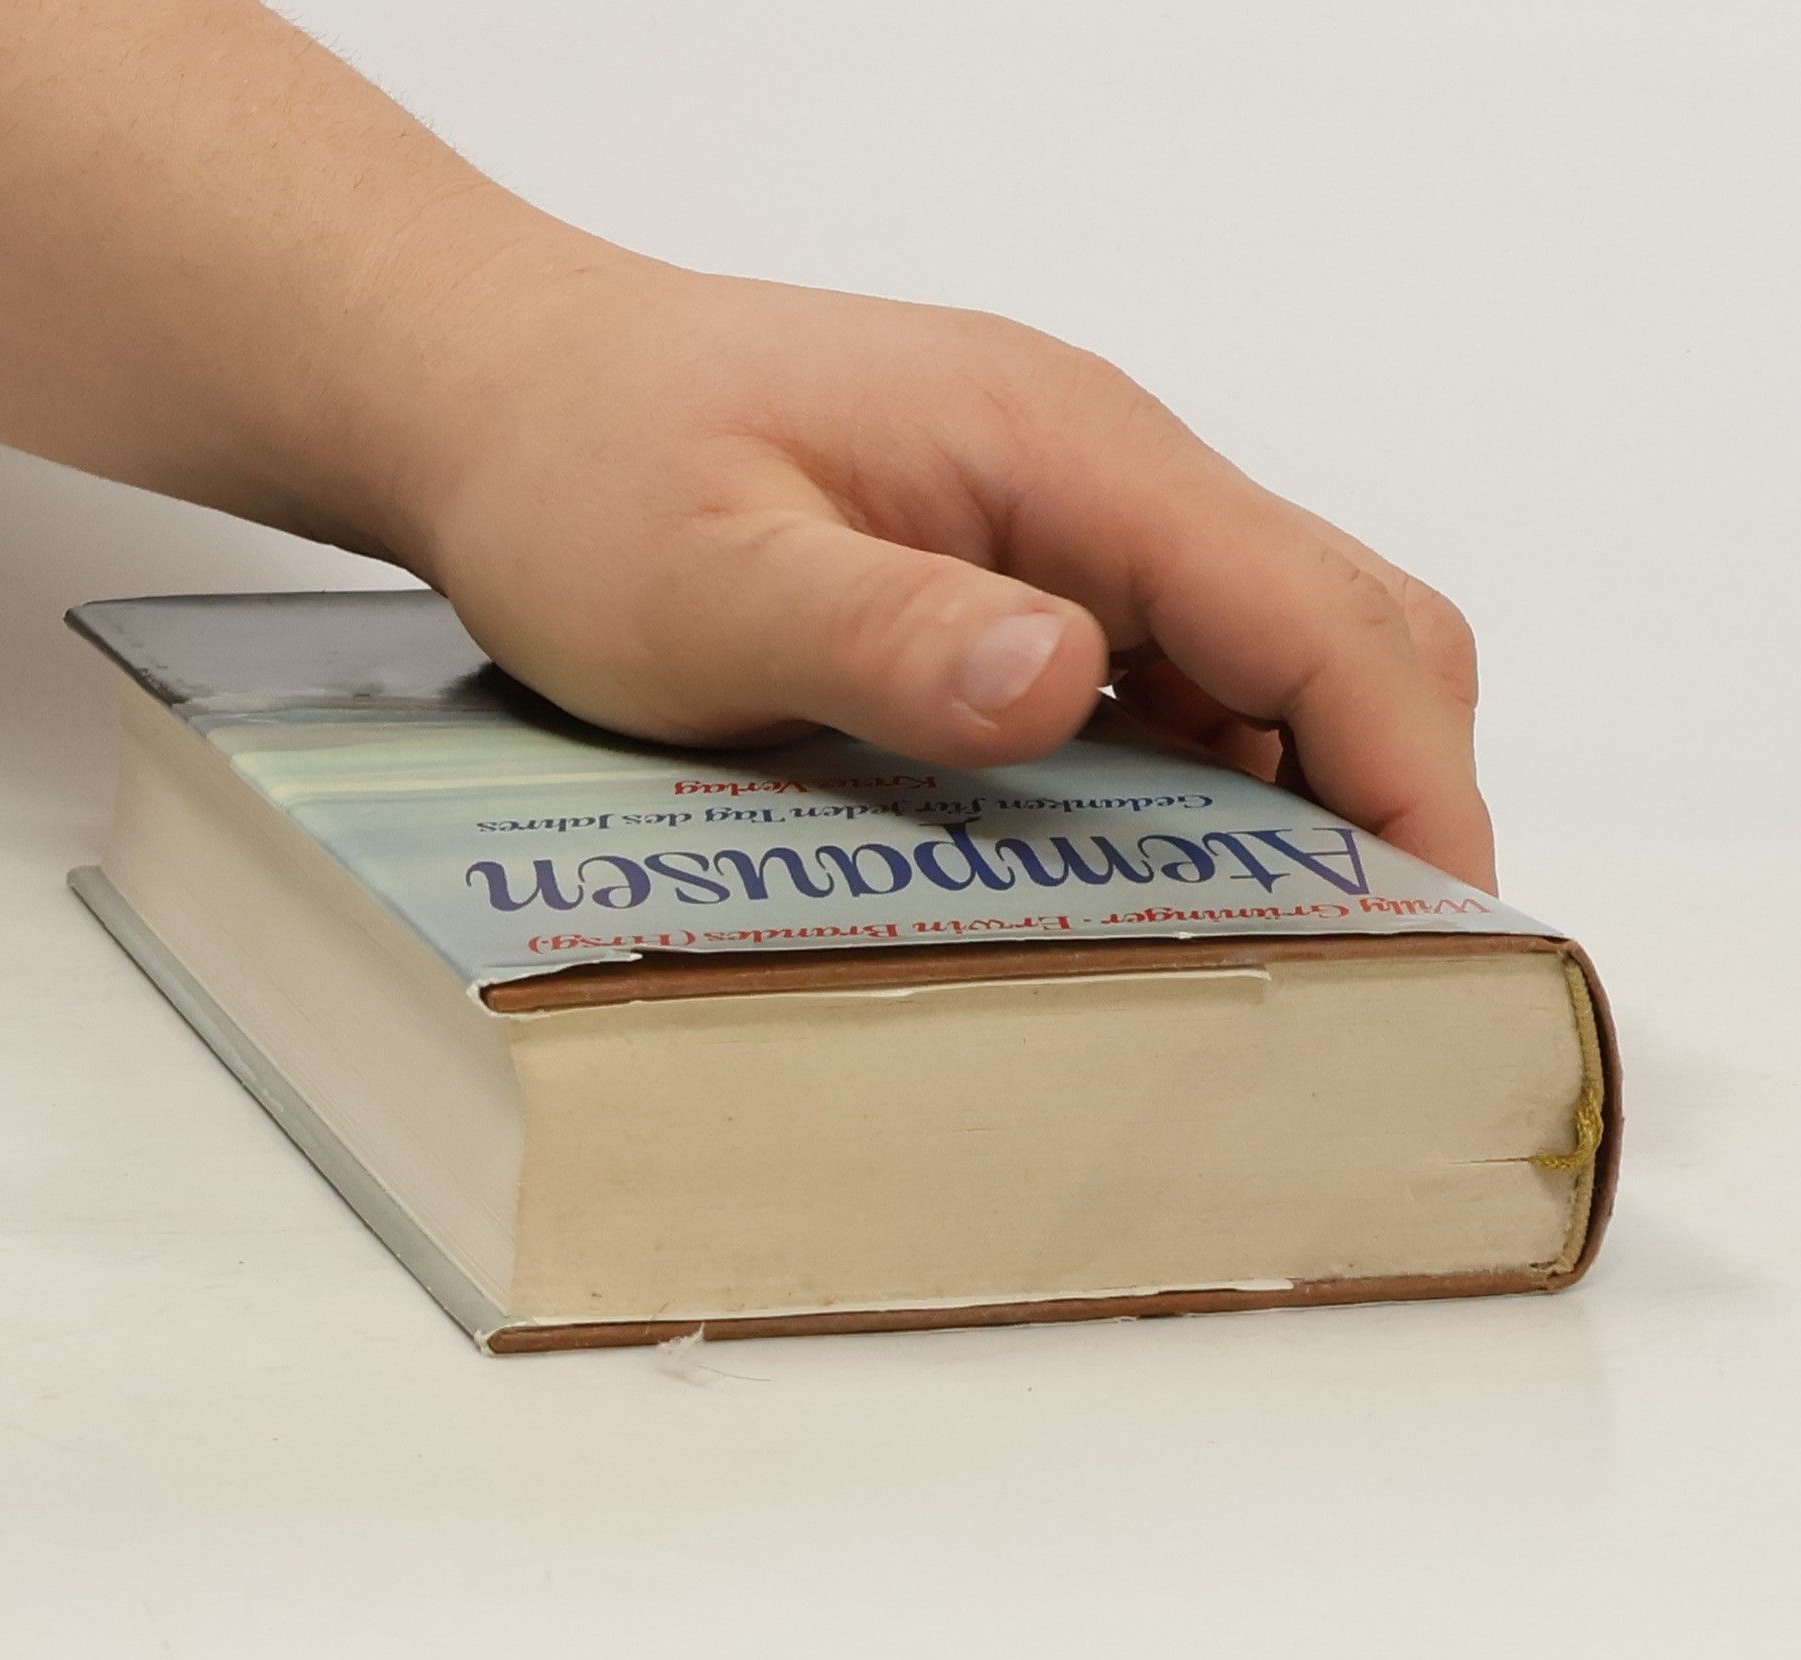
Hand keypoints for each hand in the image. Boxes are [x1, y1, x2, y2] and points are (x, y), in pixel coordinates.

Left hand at [386, 224, 1494, 889]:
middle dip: (1389, 792)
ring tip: (1270, 953)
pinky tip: (1149, 878)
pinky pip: (1172, 678)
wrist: (510, 393)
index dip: (1408, 777)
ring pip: (1271, 659)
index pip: (1318, 614)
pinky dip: (1205, 781)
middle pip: (1344, 627)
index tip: (1446, 926)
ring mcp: (1067, 522)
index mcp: (1066, 454)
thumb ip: (887, 631)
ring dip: (1301, 796)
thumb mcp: (711, 579)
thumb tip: (1067, 681)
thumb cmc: (587, 470)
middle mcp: (1099, 476)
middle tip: (1368, 970)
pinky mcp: (1022, 571)